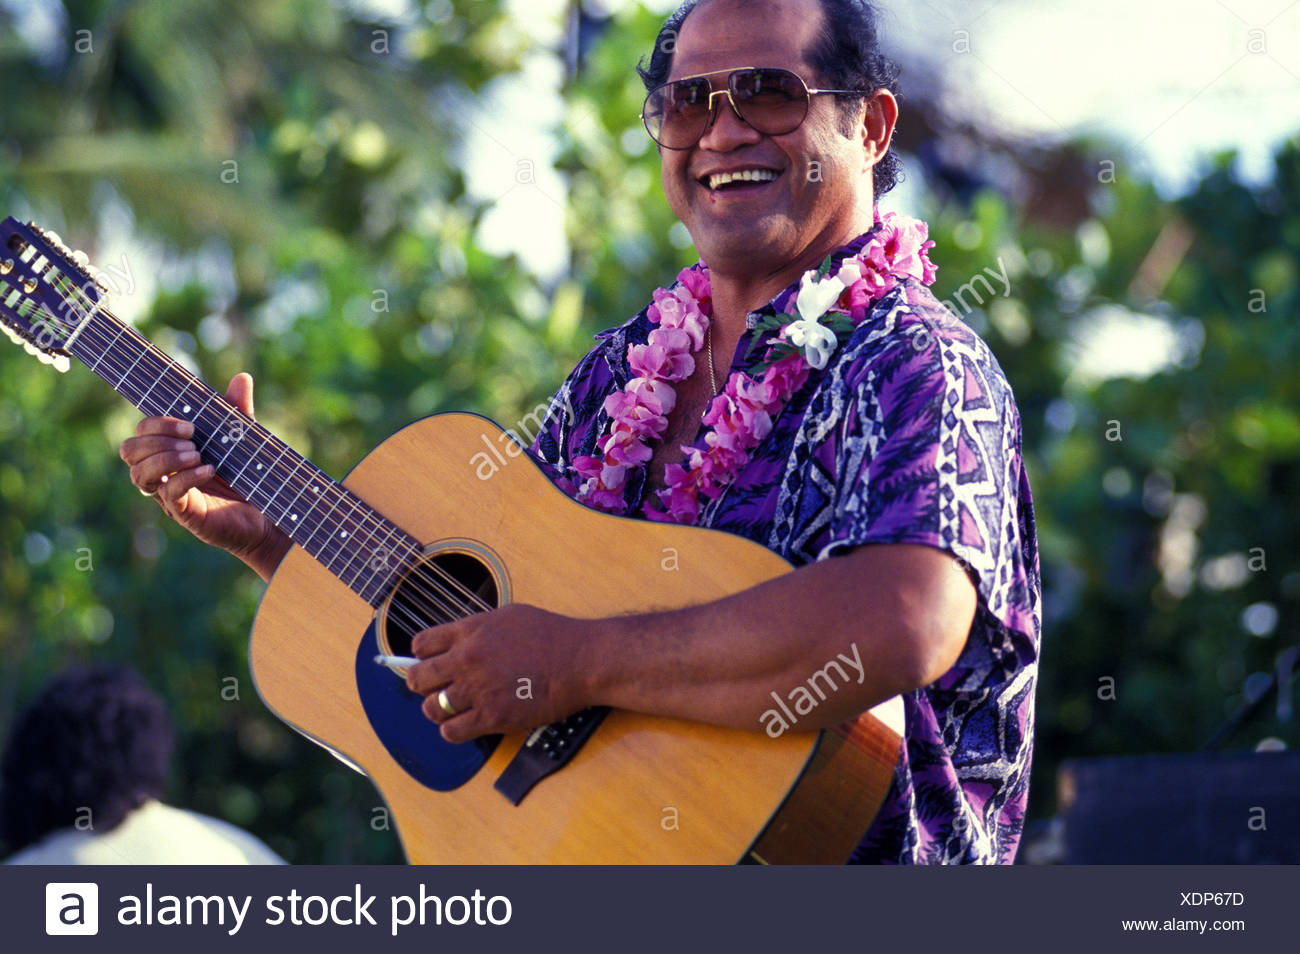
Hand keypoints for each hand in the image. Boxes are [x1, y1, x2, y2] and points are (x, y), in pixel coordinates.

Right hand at [119, 372, 289, 579]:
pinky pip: (170, 493)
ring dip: (165, 459)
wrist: (269, 514)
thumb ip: (237, 410)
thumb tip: (242, 377)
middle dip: (156, 440)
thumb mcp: (243, 438)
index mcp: (170, 452)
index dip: (157, 424)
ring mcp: (171, 496)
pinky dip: (187, 477)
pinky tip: (209, 469)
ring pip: (139, 475)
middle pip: (128, 451)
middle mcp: (164, 474)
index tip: (190, 425)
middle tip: (193, 440)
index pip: (140, 432)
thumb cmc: (250, 476)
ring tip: (197, 455)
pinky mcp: (186, 513)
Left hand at [405, 603, 592, 743]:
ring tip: (454, 708)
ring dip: (439, 710)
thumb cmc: (551, 635)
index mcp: (470, 631)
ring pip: (432, 708)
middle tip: (435, 689)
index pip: (421, 645)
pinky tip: (467, 723)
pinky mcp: (492, 717)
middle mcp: (467, 659)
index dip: (422, 656)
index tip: (431, 662)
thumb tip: (456, 642)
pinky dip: (454, 730)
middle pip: (418, 678)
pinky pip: (452, 732)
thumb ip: (477, 629)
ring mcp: (478, 690)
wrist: (580, 660)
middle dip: (422, 685)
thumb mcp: (508, 616)